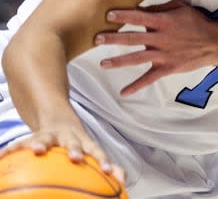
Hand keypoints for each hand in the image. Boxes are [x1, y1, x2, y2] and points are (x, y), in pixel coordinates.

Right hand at [0, 123, 124, 183]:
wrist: (57, 117)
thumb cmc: (78, 142)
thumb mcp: (92, 151)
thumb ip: (106, 165)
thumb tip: (124, 182)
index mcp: (84, 143)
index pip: (97, 151)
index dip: (103, 160)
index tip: (108, 170)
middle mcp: (69, 137)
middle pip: (74, 142)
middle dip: (75, 150)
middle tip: (76, 158)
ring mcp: (51, 135)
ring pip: (46, 138)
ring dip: (42, 144)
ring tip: (37, 150)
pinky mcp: (33, 136)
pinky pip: (21, 143)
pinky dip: (12, 150)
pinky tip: (2, 157)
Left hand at [95, 0, 217, 95]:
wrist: (214, 43)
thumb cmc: (198, 22)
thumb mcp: (182, 8)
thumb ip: (161, 8)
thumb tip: (143, 9)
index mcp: (163, 22)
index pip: (139, 17)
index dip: (123, 16)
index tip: (108, 15)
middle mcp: (160, 38)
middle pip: (132, 39)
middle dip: (113, 39)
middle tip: (96, 39)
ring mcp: (163, 55)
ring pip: (136, 58)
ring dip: (118, 61)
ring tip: (103, 64)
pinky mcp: (167, 68)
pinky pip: (149, 78)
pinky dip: (137, 86)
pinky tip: (124, 92)